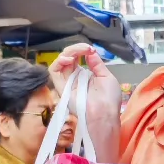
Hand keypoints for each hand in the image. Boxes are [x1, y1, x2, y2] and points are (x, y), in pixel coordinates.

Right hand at [49, 44, 122, 163]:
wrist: (105, 114)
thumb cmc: (109, 99)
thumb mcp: (106, 76)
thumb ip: (96, 63)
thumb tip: (90, 51)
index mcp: (85, 76)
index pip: (77, 58)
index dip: (81, 50)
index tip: (90, 49)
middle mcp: (74, 78)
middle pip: (68, 58)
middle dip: (75, 49)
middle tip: (86, 49)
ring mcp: (66, 83)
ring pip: (60, 62)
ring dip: (68, 53)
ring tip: (77, 53)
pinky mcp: (61, 88)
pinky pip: (54, 72)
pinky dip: (58, 62)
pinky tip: (68, 59)